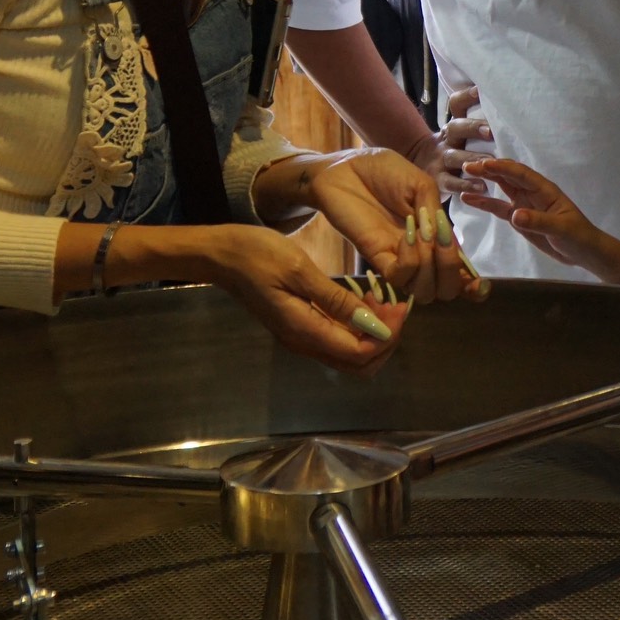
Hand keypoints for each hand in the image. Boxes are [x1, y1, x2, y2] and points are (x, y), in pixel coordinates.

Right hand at [195, 224, 402, 372]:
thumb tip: (373, 325)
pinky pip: (338, 340)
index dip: (386, 336)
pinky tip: (365, 300)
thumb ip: (336, 300)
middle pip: (359, 364)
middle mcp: (304, 343)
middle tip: (393, 304)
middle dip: (385, 339)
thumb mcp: (299, 270)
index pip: (359, 354)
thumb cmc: (258, 255)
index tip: (397, 306)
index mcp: (304, 331)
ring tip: (381, 299)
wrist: (223, 255)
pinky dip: (358, 327)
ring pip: (350, 355)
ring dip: (373, 333)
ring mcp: (301, 338)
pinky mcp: (301, 327)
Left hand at [308, 148, 481, 303]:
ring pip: (424, 290)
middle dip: (452, 273)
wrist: (346, 167)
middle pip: (445, 290)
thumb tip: (443, 241)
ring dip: (431, 266)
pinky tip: (407, 236)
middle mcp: (421, 254)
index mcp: (437, 238)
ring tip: (423, 236)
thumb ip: (435, 213)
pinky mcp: (376, 257)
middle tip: (444, 245)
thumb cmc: (384, 171)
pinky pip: (399, 276)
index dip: (473, 285)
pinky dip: (411, 261)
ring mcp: (399, 258)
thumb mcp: (421, 184)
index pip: (459, 273)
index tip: (479, 285)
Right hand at [433, 85, 500, 206]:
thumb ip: (477, 125)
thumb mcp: (458, 134)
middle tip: (491, 130)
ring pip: (455, 157)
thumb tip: (507, 107)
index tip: (481, 90)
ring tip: (490, 162)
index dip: (467, 96)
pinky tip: (481, 187)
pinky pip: (451, 183)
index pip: (456, 104)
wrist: (418, 167)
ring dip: (473, 159)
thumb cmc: (451, 149)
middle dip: (473, 128)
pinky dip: (465, 185)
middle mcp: (446, 139)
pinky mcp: (438, 180)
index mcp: (454, 125)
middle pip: (456, 128)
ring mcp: (440, 160)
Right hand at [459, 156, 619, 285]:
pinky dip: (484, 202)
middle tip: (467, 165)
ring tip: (464, 174)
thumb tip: (515, 215)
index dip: (502, 168)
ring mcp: (524, 204)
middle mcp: (532, 193)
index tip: (483, 164)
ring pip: (501, 188)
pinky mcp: (519, 219)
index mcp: (545, 190)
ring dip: (485, 180)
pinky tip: (468, 198)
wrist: (583, 252)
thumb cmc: (578, 236)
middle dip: (489, 169)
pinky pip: (498, 207)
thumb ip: (539, 222)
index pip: (521, 174)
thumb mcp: (561, 229)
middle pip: (508, 176)